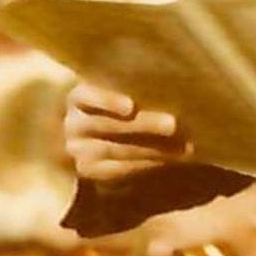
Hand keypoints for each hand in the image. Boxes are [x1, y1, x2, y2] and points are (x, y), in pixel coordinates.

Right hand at [64, 81, 189, 181]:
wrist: (99, 130)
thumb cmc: (121, 98)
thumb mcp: (121, 88)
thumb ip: (135, 86)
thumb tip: (172, 84)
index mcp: (78, 96)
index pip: (87, 96)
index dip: (108, 101)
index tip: (131, 106)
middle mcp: (73, 124)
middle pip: (107, 125)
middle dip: (143, 125)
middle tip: (173, 124)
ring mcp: (77, 150)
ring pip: (114, 150)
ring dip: (152, 149)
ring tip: (182, 147)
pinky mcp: (87, 170)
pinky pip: (116, 170)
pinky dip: (145, 165)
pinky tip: (168, 160)